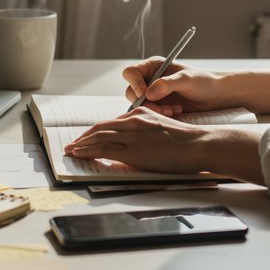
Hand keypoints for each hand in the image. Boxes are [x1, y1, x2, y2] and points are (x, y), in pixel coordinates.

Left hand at [63, 108, 208, 174]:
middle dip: (84, 137)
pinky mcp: (132, 149)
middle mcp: (134, 121)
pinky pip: (103, 148)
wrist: (199, 145)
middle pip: (100, 127)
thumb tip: (134, 147)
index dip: (96, 131)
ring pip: (98, 136)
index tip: (87, 138)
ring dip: (81, 144)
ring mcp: (132, 134)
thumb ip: (146, 133)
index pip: (112, 122)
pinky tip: (78, 154)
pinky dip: (87, 150)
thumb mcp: (163, 130)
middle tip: (72, 144)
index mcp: (142, 115)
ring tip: (70, 151)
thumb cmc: (187, 143)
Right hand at [122, 58, 231, 115]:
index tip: (144, 94)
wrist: (216, 96)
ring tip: (173, 111)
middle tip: (161, 108)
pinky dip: (160, 115)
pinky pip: (150, 114)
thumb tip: (148, 93)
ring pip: (140, 106)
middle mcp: (150, 80)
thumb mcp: (186, 80)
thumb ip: (167, 84)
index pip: (131, 73)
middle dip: (144, 102)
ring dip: (154, 111)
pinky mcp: (159, 107)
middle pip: (131, 92)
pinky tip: (176, 112)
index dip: (134, 84)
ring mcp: (153, 95)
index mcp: (154, 66)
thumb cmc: (203, 81)